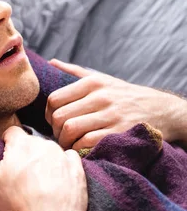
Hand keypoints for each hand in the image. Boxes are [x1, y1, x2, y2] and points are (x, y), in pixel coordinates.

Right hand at [0, 120, 86, 210]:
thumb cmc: (16, 200)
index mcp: (21, 143)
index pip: (11, 133)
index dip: (6, 146)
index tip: (5, 162)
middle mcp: (44, 144)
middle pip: (31, 142)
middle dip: (25, 154)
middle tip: (19, 176)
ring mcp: (63, 156)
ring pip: (49, 151)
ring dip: (43, 161)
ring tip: (37, 184)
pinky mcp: (77, 171)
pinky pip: (69, 161)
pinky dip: (63, 168)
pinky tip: (56, 183)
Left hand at [47, 59, 186, 149]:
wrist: (162, 110)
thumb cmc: (124, 95)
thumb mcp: (103, 78)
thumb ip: (75, 72)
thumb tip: (51, 62)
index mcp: (92, 83)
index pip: (55, 99)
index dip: (48, 114)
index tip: (53, 122)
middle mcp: (100, 97)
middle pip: (60, 116)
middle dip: (55, 130)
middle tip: (59, 136)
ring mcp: (111, 115)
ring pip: (71, 129)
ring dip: (64, 141)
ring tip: (68, 144)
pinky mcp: (119, 132)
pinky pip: (87, 142)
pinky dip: (78, 148)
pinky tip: (81, 149)